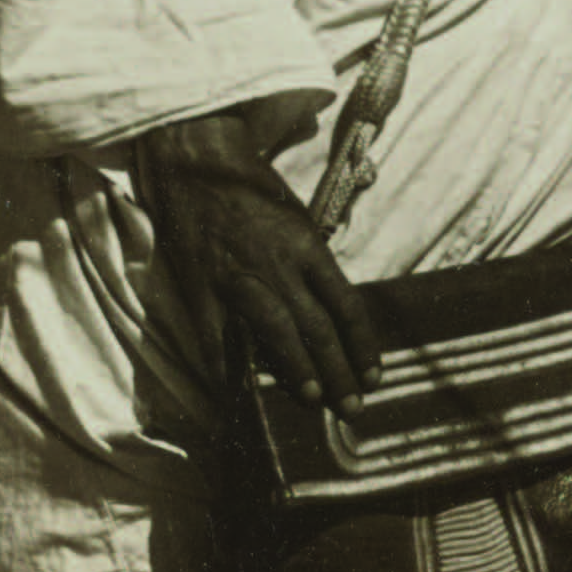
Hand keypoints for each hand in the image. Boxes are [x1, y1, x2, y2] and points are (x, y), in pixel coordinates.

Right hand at [125, 98, 379, 412]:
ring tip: (314, 400)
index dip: (362, 345)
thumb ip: (312, 265)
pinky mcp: (201, 287)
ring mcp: (238, 277)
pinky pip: (216, 335)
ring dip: (297, 371)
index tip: (373, 376)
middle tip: (353, 407)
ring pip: (275, 332)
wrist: (198, 164)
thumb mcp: (297, 219)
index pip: (346, 305)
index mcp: (307, 246)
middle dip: (339, 372)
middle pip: (317, 327)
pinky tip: (239, 393)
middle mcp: (278, 264)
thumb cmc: (254, 191)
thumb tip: (331, 315)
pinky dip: (227, 367)